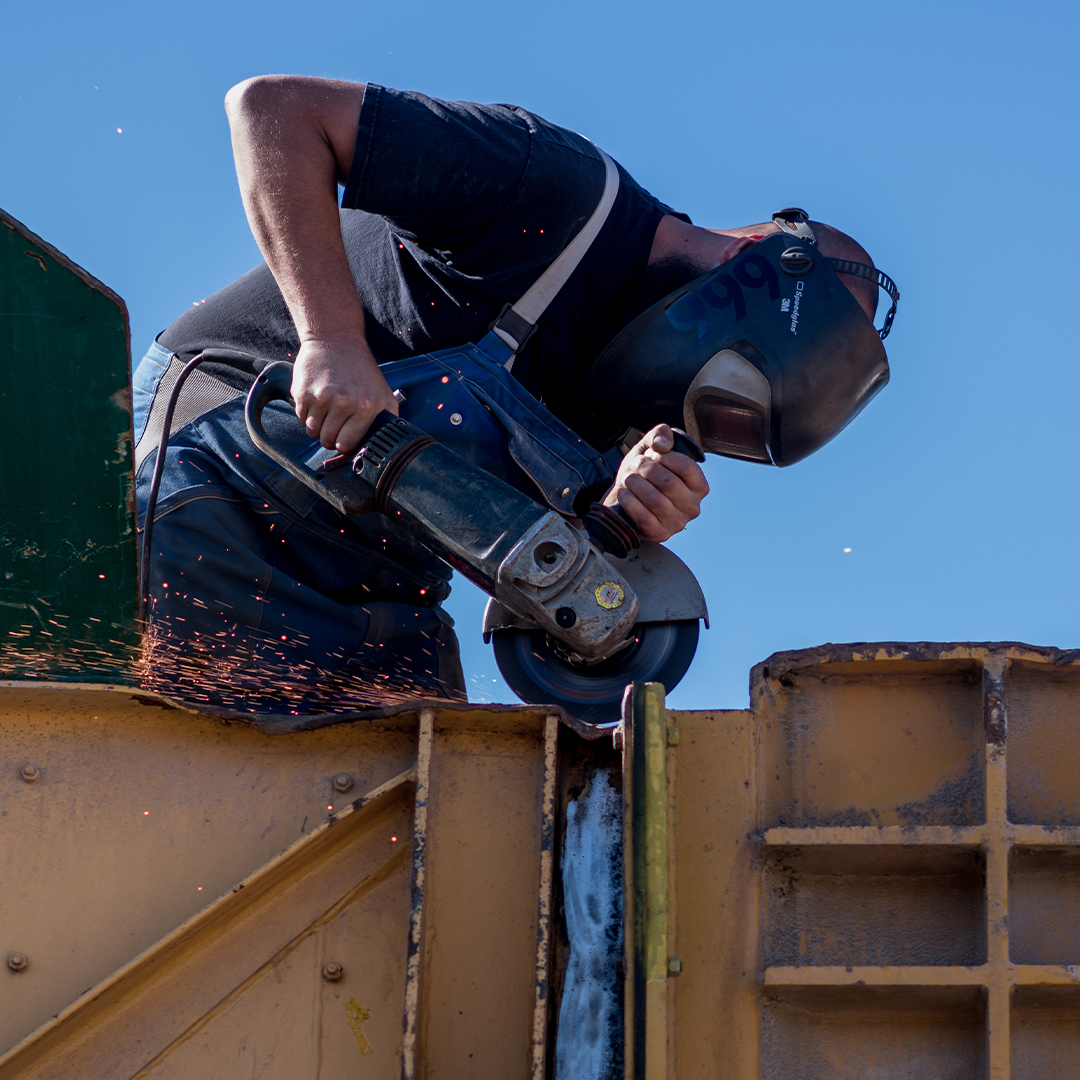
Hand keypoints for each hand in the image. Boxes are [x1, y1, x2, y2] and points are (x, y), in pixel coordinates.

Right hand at [291, 339, 398, 452]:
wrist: (336, 341)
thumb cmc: (361, 370)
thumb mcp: (384, 395)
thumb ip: (386, 422)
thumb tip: (379, 448)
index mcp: (366, 406)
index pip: (346, 445)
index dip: (345, 445)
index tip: (345, 440)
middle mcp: (343, 403)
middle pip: (327, 440)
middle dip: (330, 438)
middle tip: (335, 426)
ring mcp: (320, 398)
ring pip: (312, 432)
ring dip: (318, 428)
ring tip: (327, 414)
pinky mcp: (302, 392)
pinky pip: (300, 418)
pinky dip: (307, 416)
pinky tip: (317, 403)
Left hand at [603, 424, 708, 541]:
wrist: (625, 499)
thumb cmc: (643, 475)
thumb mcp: (651, 449)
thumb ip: (660, 436)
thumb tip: (662, 445)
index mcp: (699, 486)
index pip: (687, 468)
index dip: (665, 457)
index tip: (652, 454)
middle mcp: (693, 506)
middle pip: (668, 483)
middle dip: (646, 469)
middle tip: (636, 464)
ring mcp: (677, 523)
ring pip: (655, 500)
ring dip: (636, 484)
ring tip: (628, 477)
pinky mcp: (660, 534)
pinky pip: (644, 517)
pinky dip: (630, 501)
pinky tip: (624, 492)